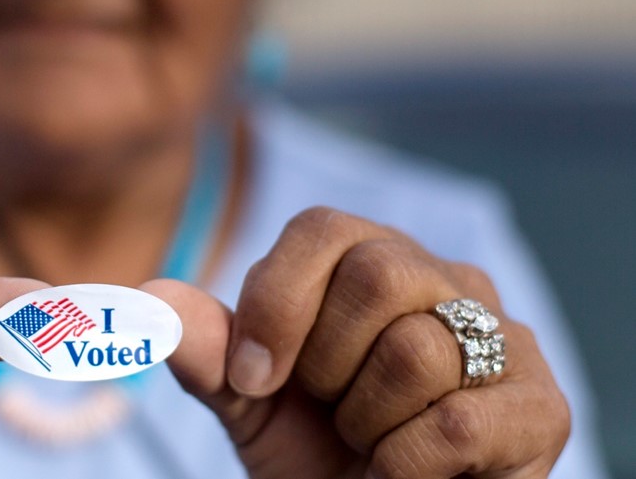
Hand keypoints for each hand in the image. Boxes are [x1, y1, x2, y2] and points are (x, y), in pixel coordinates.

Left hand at [146, 207, 570, 478]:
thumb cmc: (313, 448)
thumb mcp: (247, 398)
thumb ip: (203, 345)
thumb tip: (141, 297)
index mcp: (368, 258)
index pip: (320, 229)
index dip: (275, 304)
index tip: (253, 377)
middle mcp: (441, 279)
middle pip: (377, 274)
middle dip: (326, 364)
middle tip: (329, 408)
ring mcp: (502, 336)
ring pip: (417, 351)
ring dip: (365, 422)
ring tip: (371, 441)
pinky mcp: (540, 406)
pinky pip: (454, 423)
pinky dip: (402, 467)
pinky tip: (402, 475)